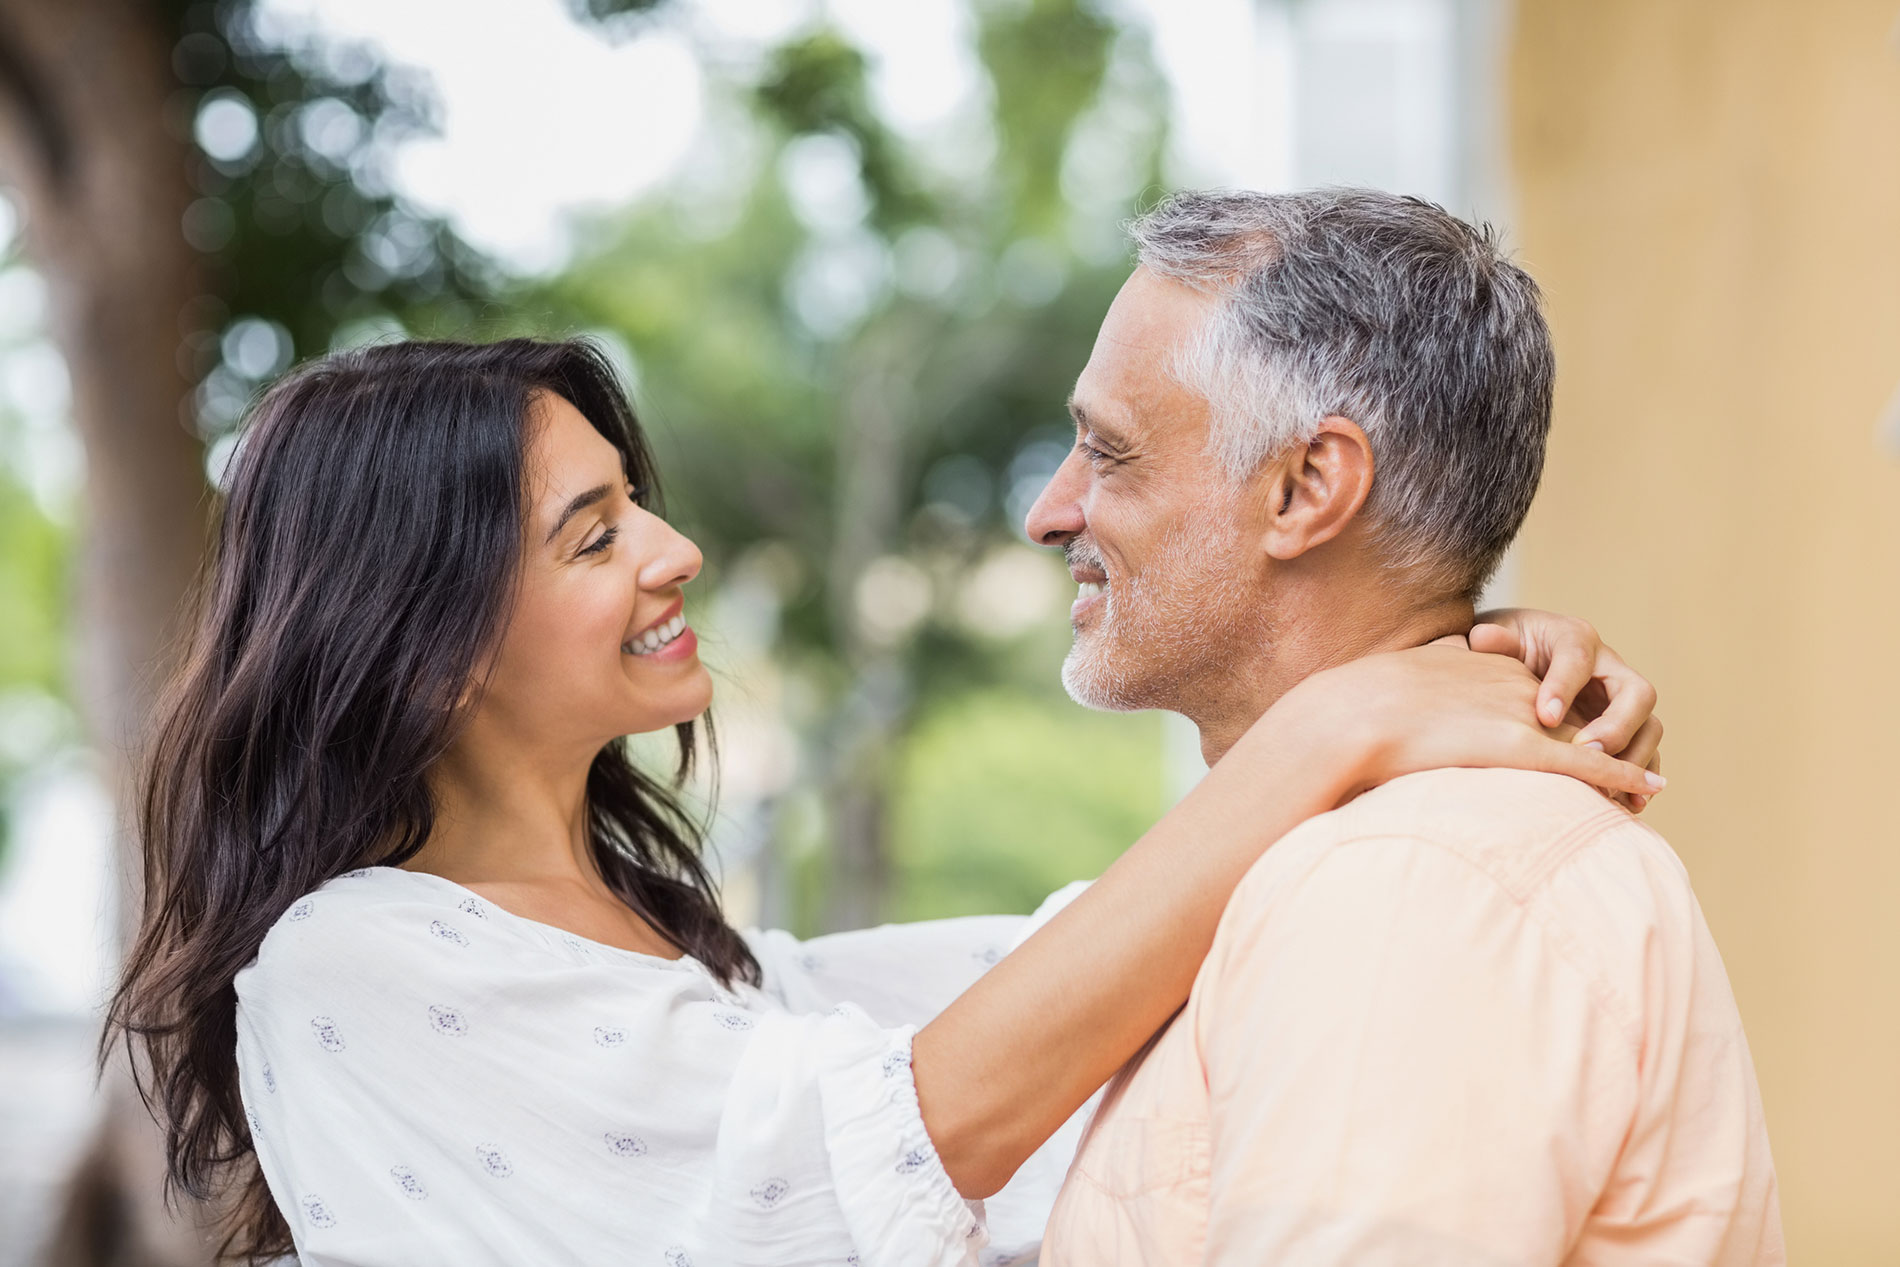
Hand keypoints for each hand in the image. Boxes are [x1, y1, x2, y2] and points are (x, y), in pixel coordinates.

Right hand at [1276, 643, 1666, 806]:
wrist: (1358, 713)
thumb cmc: (1362, 710)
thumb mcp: (1404, 687)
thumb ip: (1422, 695)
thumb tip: (1401, 707)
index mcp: (1490, 669)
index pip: (1546, 695)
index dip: (1568, 720)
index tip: (1581, 742)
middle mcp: (1517, 685)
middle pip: (1581, 713)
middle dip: (1611, 739)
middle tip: (1633, 766)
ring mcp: (1524, 714)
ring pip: (1595, 737)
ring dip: (1625, 762)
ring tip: (1644, 787)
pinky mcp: (1526, 747)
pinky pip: (1590, 762)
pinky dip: (1623, 775)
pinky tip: (1649, 788)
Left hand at [1469, 609, 1663, 810]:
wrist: (1516, 662)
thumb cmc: (1505, 649)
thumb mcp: (1496, 639)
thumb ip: (1493, 642)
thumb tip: (1483, 638)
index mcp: (1575, 638)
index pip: (1578, 658)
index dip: (1565, 687)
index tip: (1545, 717)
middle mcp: (1609, 668)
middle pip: (1638, 693)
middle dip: (1616, 725)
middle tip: (1584, 751)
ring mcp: (1622, 702)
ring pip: (1649, 727)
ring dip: (1633, 757)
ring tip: (1606, 783)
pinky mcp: (1625, 731)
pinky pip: (1645, 754)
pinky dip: (1639, 779)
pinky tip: (1628, 805)